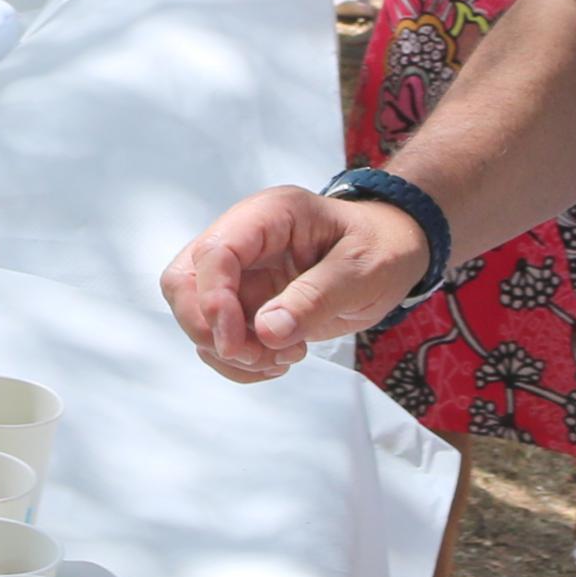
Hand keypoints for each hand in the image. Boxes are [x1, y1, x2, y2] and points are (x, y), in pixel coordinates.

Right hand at [160, 184, 430, 382]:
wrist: (391, 252)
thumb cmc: (380, 248)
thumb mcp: (361, 271)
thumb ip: (315, 298)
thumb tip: (266, 331)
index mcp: (269, 216)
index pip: (214, 252)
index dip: (213, 300)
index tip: (236, 344)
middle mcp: (243, 240)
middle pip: (184, 282)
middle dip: (210, 329)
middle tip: (259, 356)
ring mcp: (240, 272)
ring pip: (195, 315)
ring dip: (230, 351)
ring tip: (284, 357)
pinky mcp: (244, 301)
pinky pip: (219, 336)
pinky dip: (239, 360)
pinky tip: (278, 359)